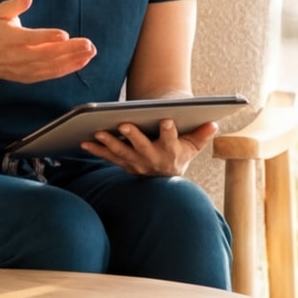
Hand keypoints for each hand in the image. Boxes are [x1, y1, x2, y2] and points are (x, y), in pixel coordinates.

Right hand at [0, 0, 96, 86]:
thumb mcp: (0, 15)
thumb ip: (15, 5)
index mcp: (9, 38)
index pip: (30, 38)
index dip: (47, 37)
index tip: (64, 35)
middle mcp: (18, 56)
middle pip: (46, 55)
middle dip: (69, 50)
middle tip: (88, 44)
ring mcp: (25, 69)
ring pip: (52, 66)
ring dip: (73, 60)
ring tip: (90, 52)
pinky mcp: (30, 77)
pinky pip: (52, 74)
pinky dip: (68, 69)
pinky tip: (82, 61)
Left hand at [86, 118, 214, 176]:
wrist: (166, 178)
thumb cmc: (180, 153)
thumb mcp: (193, 146)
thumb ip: (202, 135)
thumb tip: (213, 123)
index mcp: (171, 152)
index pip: (171, 140)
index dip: (169, 131)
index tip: (166, 120)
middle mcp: (152, 159)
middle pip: (142, 147)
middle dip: (133, 136)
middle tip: (123, 124)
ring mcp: (136, 163)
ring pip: (122, 152)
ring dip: (109, 143)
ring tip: (98, 132)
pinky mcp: (124, 164)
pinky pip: (108, 157)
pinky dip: (96, 150)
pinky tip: (83, 142)